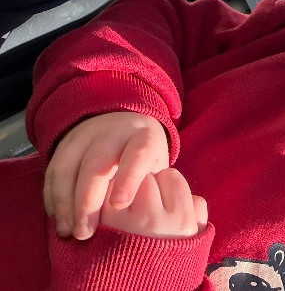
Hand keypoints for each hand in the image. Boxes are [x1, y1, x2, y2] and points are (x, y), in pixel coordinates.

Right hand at [44, 112, 168, 239]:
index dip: (128, 179)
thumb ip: (149, 190)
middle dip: (87, 201)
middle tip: (85, 233)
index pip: (138, 155)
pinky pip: (53, 170)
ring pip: (69, 166)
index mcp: (144, 137)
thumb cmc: (144, 159)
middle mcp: (115, 132)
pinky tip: (59, 219)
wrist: (124, 127)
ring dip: (65, 202)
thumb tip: (138, 224)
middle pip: (96, 163)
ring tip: (68, 230)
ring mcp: (87, 135)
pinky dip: (53, 197)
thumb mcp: (156, 168)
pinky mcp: (66, 143)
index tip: (119, 205)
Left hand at [100, 169, 207, 238]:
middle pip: (147, 177)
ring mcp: (126, 225)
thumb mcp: (194, 244)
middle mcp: (154, 220)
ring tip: (123, 210)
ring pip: (123, 184)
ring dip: (122, 192)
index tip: (163, 199)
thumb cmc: (166, 270)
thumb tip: (192, 195)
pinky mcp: (100, 232)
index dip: (166, 185)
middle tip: (142, 203)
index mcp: (181, 221)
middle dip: (144, 185)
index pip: (172, 176)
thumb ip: (198, 214)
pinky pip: (102, 200)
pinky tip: (108, 218)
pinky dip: (104, 205)